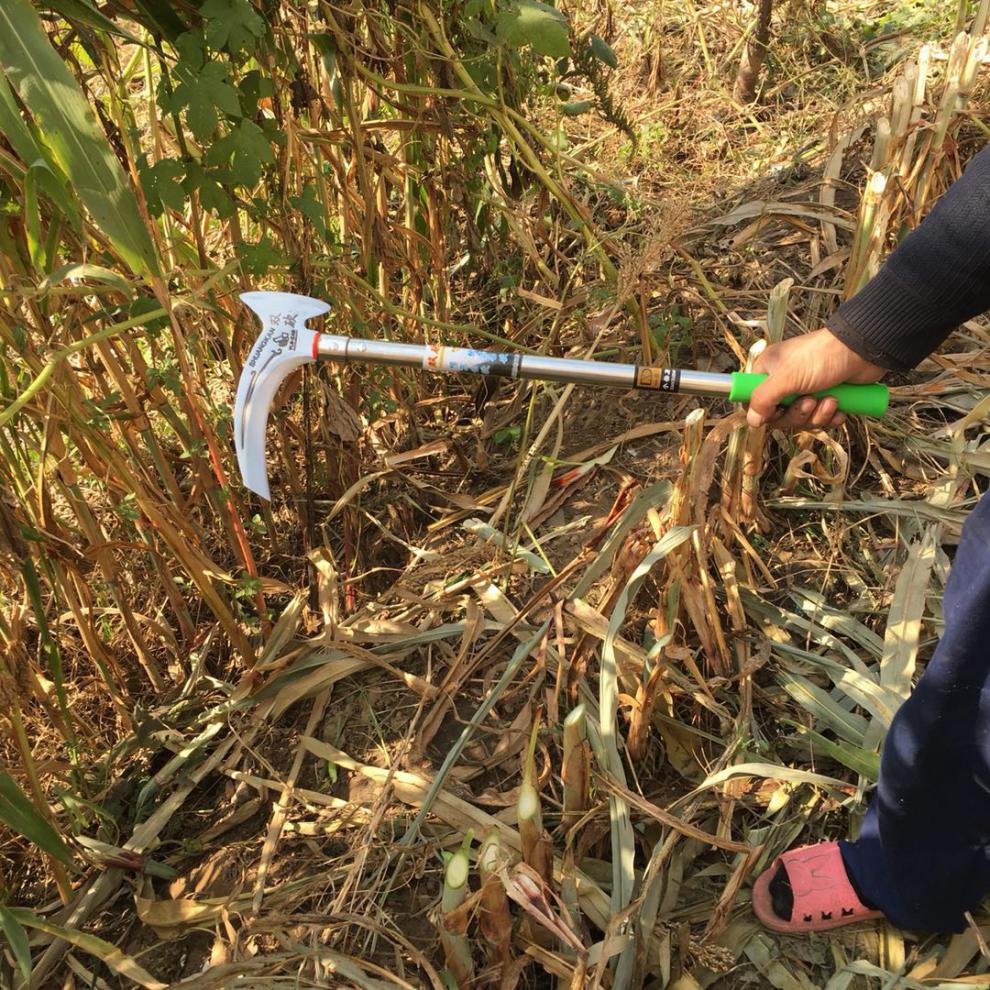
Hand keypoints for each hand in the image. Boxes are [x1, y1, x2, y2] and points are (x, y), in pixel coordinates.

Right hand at [747, 329, 884, 429]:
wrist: (863, 350)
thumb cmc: (820, 357)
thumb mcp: (786, 377)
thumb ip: (763, 399)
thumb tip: (751, 421)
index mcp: (769, 371)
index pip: (753, 400)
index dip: (763, 411)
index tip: (776, 411)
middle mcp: (785, 381)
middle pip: (780, 415)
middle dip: (798, 414)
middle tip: (810, 401)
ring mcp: (806, 390)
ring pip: (802, 419)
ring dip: (818, 415)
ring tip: (831, 400)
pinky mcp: (826, 397)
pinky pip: (821, 419)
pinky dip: (831, 416)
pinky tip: (840, 406)